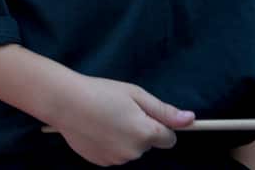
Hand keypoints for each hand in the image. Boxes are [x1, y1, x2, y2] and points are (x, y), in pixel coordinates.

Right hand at [50, 75, 193, 165]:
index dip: (159, 124)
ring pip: (130, 149)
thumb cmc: (99, 92)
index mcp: (146, 133)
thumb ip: (164, 111)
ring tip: (104, 118)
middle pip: (148, 143)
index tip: (144, 113)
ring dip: (123, 137)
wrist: (63, 102)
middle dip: (139, 129)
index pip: (169, 139)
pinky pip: (114, 154)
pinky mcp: (101, 163)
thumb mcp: (135, 94)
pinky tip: (96, 128)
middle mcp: (134, 152)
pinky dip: (109, 143)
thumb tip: (190, 120)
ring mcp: (117, 160)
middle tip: (119, 110)